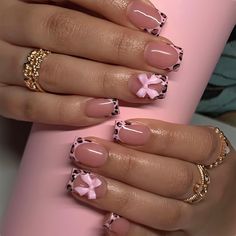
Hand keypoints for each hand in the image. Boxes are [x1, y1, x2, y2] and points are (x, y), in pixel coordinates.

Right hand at [0, 0, 182, 125]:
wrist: (5, 52)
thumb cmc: (41, 30)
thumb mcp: (55, 6)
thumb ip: (89, 10)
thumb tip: (140, 21)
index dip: (115, 6)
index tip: (154, 23)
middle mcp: (7, 23)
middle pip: (65, 31)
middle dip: (119, 47)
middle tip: (162, 61)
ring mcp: (1, 63)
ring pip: (53, 70)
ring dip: (102, 81)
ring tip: (142, 88)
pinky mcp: (0, 97)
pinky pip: (31, 107)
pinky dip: (68, 110)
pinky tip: (104, 110)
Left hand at [67, 119, 235, 235]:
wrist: (222, 207)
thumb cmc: (198, 165)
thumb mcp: (190, 145)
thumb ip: (163, 136)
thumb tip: (119, 125)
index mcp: (215, 156)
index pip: (195, 144)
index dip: (159, 137)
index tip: (121, 129)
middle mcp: (209, 188)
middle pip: (173, 178)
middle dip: (127, 165)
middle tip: (88, 153)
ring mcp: (196, 218)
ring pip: (163, 211)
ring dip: (121, 197)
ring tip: (84, 183)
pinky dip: (132, 232)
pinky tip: (107, 220)